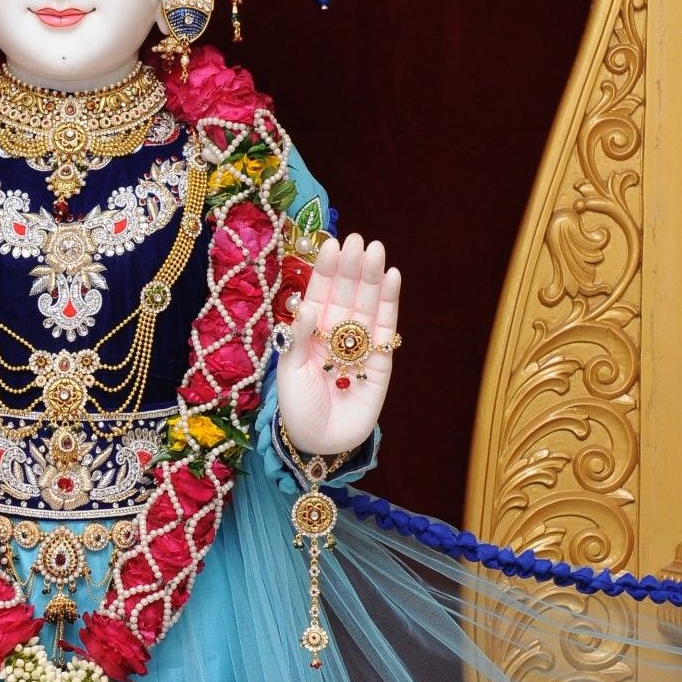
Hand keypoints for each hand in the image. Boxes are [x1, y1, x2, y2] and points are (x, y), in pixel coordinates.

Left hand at [276, 233, 400, 458]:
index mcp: (311, 332)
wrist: (320, 442)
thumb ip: (297, 339)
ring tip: (377, 251)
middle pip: (347, 294)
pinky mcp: (382, 360)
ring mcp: (360, 344)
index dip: (327, 271)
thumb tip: (307, 306)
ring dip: (373, 278)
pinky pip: (387, 328)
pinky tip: (392, 277)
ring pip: (368, 305)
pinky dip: (390, 303)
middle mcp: (336, 333)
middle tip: (359, 240)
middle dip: (353, 267)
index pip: (320, 294)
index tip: (332, 245)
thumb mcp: (289, 373)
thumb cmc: (298, 408)